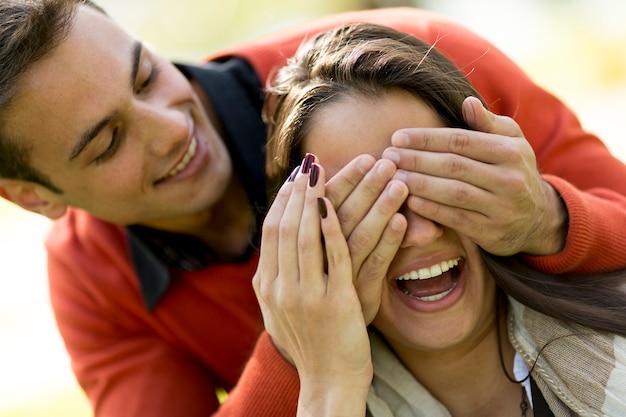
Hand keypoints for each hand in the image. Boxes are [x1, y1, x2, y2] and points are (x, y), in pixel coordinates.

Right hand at [253, 157, 371, 411]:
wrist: (325, 382)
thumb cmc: (308, 341)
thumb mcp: (281, 307)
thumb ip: (279, 272)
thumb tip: (280, 236)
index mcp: (267, 283)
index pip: (273, 227)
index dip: (288, 197)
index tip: (303, 172)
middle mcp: (283, 286)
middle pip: (296, 223)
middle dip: (316, 186)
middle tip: (329, 158)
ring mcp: (309, 294)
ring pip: (324, 232)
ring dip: (350, 195)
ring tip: (372, 168)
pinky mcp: (339, 303)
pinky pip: (352, 257)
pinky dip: (367, 230)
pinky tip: (388, 211)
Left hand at [383, 96, 566, 255]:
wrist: (538, 219)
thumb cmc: (513, 170)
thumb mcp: (511, 142)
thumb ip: (487, 123)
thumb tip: (466, 102)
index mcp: (510, 150)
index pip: (460, 140)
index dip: (426, 139)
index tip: (397, 137)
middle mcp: (508, 178)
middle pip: (453, 165)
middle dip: (416, 160)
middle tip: (388, 157)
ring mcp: (501, 207)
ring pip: (453, 192)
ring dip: (419, 184)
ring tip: (393, 177)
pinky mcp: (492, 232)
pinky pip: (456, 219)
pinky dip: (431, 209)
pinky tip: (409, 201)